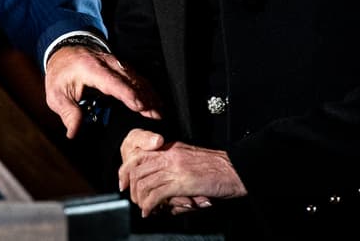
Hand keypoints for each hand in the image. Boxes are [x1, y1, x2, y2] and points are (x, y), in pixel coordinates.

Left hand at [43, 45, 160, 138]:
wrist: (64, 52)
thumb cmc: (60, 76)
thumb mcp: (56, 95)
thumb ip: (67, 113)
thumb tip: (73, 133)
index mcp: (90, 69)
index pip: (112, 81)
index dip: (127, 94)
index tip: (140, 106)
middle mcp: (107, 63)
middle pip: (130, 80)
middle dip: (145, 98)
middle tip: (157, 116)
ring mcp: (116, 62)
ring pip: (137, 77)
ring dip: (150, 94)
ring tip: (160, 112)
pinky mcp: (121, 66)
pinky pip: (137, 76)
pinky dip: (147, 89)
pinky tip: (156, 101)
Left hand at [118, 128, 246, 216]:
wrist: (236, 169)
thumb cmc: (218, 169)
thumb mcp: (191, 161)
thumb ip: (174, 168)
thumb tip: (162, 186)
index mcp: (171, 148)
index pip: (139, 154)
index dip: (126, 169)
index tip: (123, 183)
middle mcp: (170, 155)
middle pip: (136, 168)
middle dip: (130, 187)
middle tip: (133, 200)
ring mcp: (175, 167)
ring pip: (144, 182)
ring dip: (140, 199)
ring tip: (144, 208)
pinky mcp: (182, 181)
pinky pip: (156, 194)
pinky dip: (149, 206)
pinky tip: (150, 212)